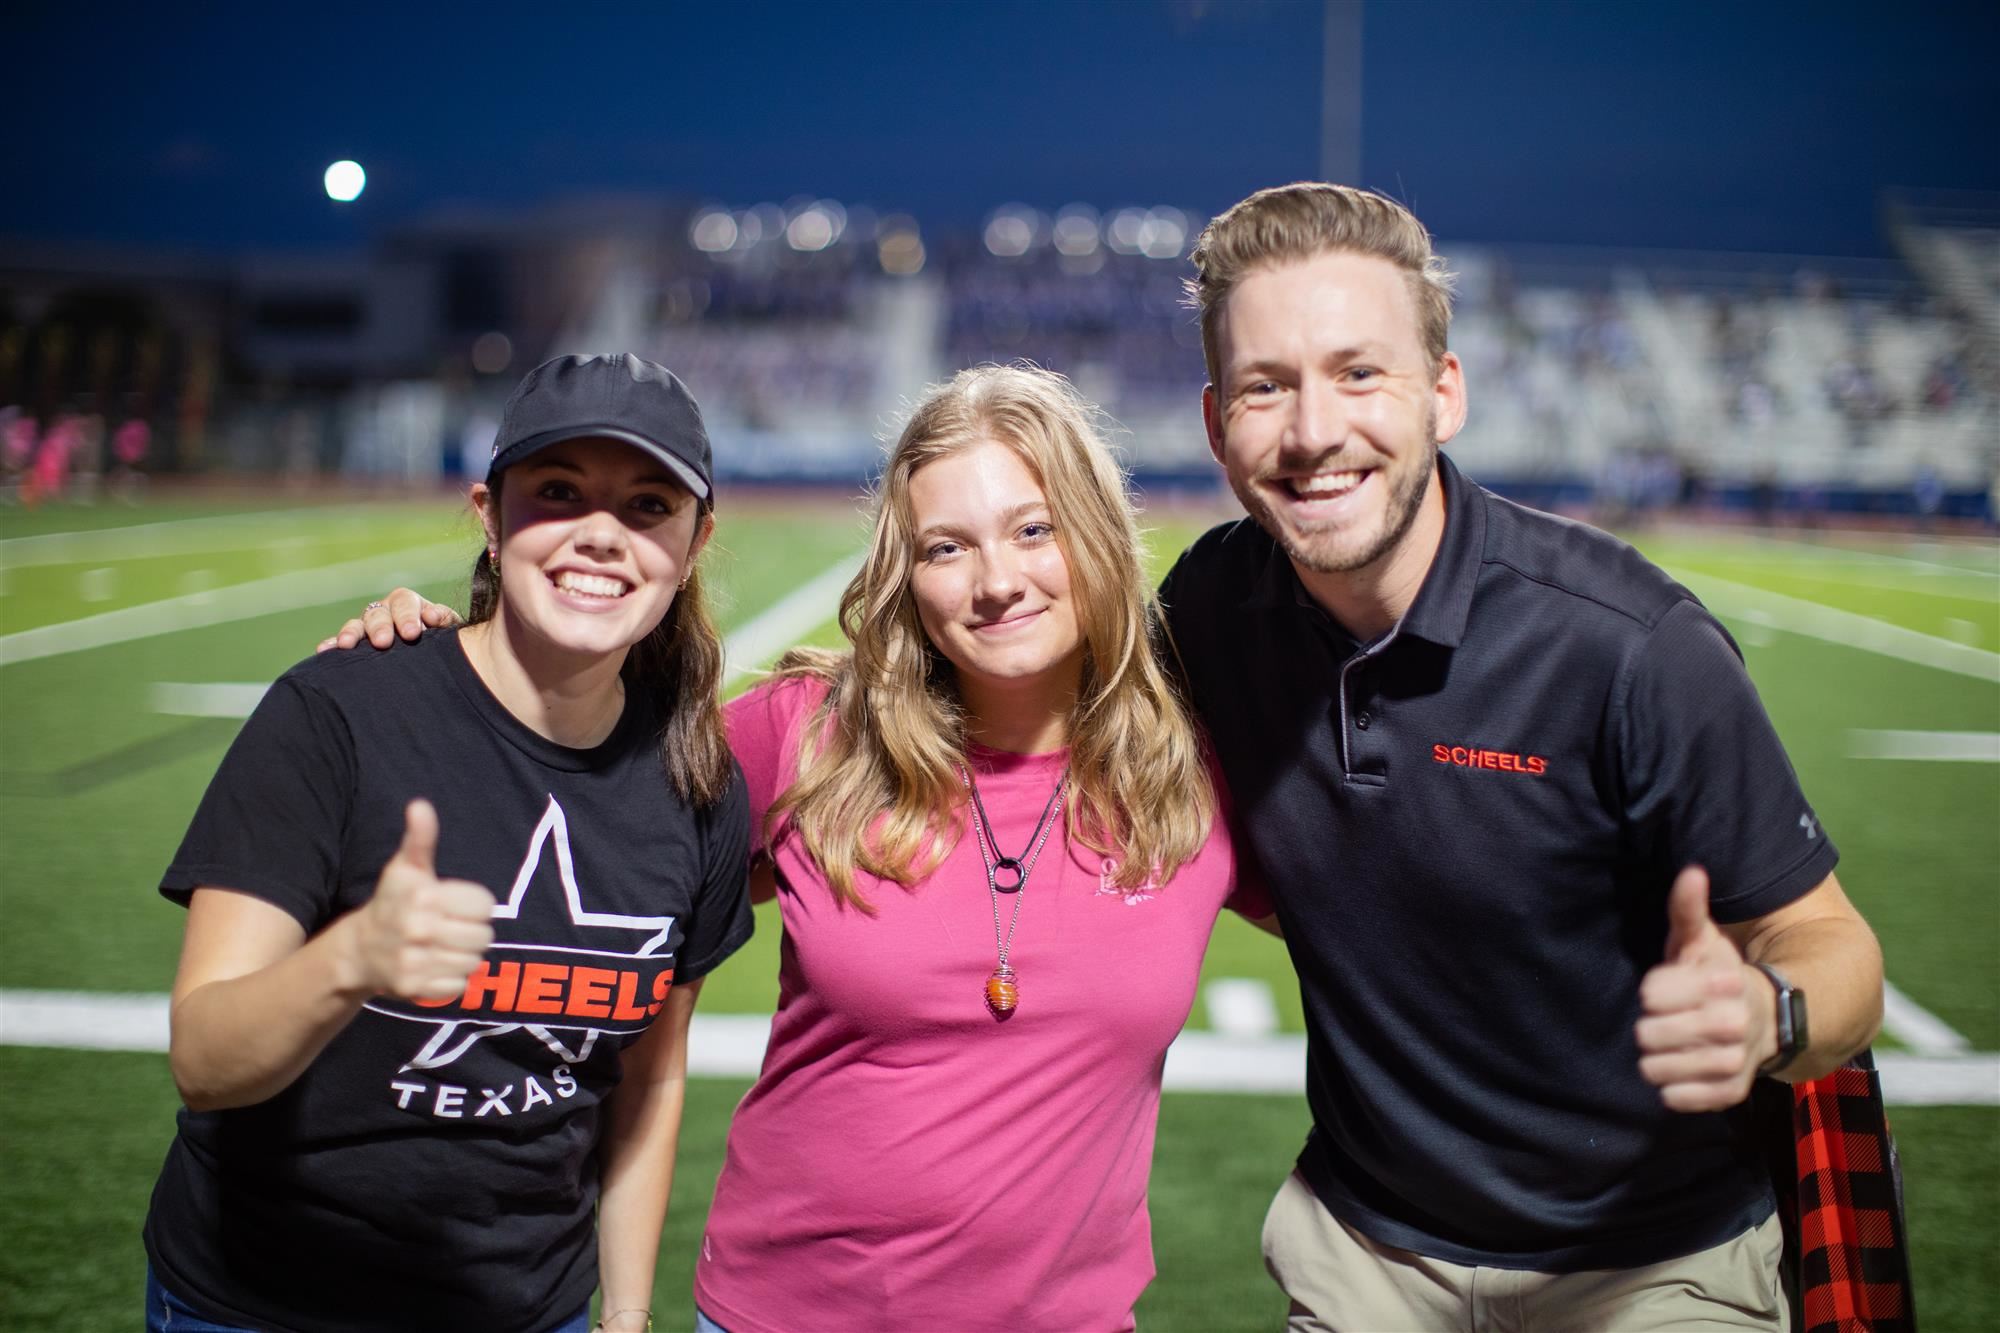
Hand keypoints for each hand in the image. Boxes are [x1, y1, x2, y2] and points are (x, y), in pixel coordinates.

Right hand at [315, 587, 457, 652]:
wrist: (432, 665)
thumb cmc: (444, 646)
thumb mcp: (449, 634)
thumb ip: (445, 622)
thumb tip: (435, 615)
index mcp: (410, 606)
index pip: (406, 602)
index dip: (408, 614)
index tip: (413, 632)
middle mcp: (385, 612)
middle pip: (379, 612)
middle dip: (380, 626)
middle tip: (383, 642)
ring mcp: (367, 628)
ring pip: (357, 625)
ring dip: (352, 633)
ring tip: (347, 644)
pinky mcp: (354, 646)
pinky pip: (340, 643)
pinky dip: (332, 645)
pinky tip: (324, 650)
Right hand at [345, 800, 495, 999]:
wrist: (359, 949)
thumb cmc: (393, 902)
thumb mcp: (406, 868)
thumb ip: (420, 838)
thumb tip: (420, 806)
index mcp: (424, 896)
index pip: (485, 906)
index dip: (475, 906)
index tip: (456, 906)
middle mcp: (419, 929)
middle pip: (484, 937)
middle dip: (473, 933)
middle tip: (451, 929)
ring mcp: (416, 961)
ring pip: (474, 963)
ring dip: (463, 957)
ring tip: (443, 947)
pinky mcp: (414, 989)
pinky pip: (459, 987)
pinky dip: (451, 980)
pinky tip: (434, 967)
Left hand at [1635, 866, 1772, 1111]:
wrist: (1763, 1019)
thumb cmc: (1715, 976)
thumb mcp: (1701, 940)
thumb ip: (1689, 909)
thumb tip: (1692, 872)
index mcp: (1724, 982)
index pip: (1651, 994)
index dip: (1652, 992)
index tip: (1663, 990)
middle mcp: (1734, 1023)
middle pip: (1649, 1034)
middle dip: (1650, 1027)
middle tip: (1663, 1021)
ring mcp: (1734, 1060)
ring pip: (1658, 1068)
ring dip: (1655, 1058)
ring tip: (1668, 1047)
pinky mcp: (1731, 1093)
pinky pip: (1677, 1098)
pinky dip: (1672, 1088)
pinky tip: (1680, 1071)